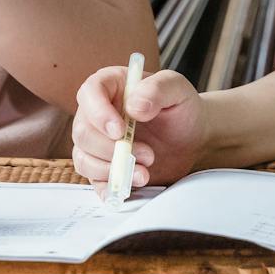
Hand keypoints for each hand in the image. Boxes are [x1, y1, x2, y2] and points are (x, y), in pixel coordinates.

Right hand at [70, 65, 208, 190]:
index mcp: (110, 86)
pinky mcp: (104, 166)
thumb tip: (134, 107)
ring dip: (112, 169)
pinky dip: (108, 187)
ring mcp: (98, 142)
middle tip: (147, 154)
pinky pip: (93, 181)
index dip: (99, 113)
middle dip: (112, 149)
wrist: (191, 137)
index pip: (89, 94)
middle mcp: (97, 114)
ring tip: (145, 172)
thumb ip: (158, 89)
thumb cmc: (181, 108)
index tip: (120, 130)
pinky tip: (127, 187)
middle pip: (83, 132)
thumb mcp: (177, 89)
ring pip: (84, 159)